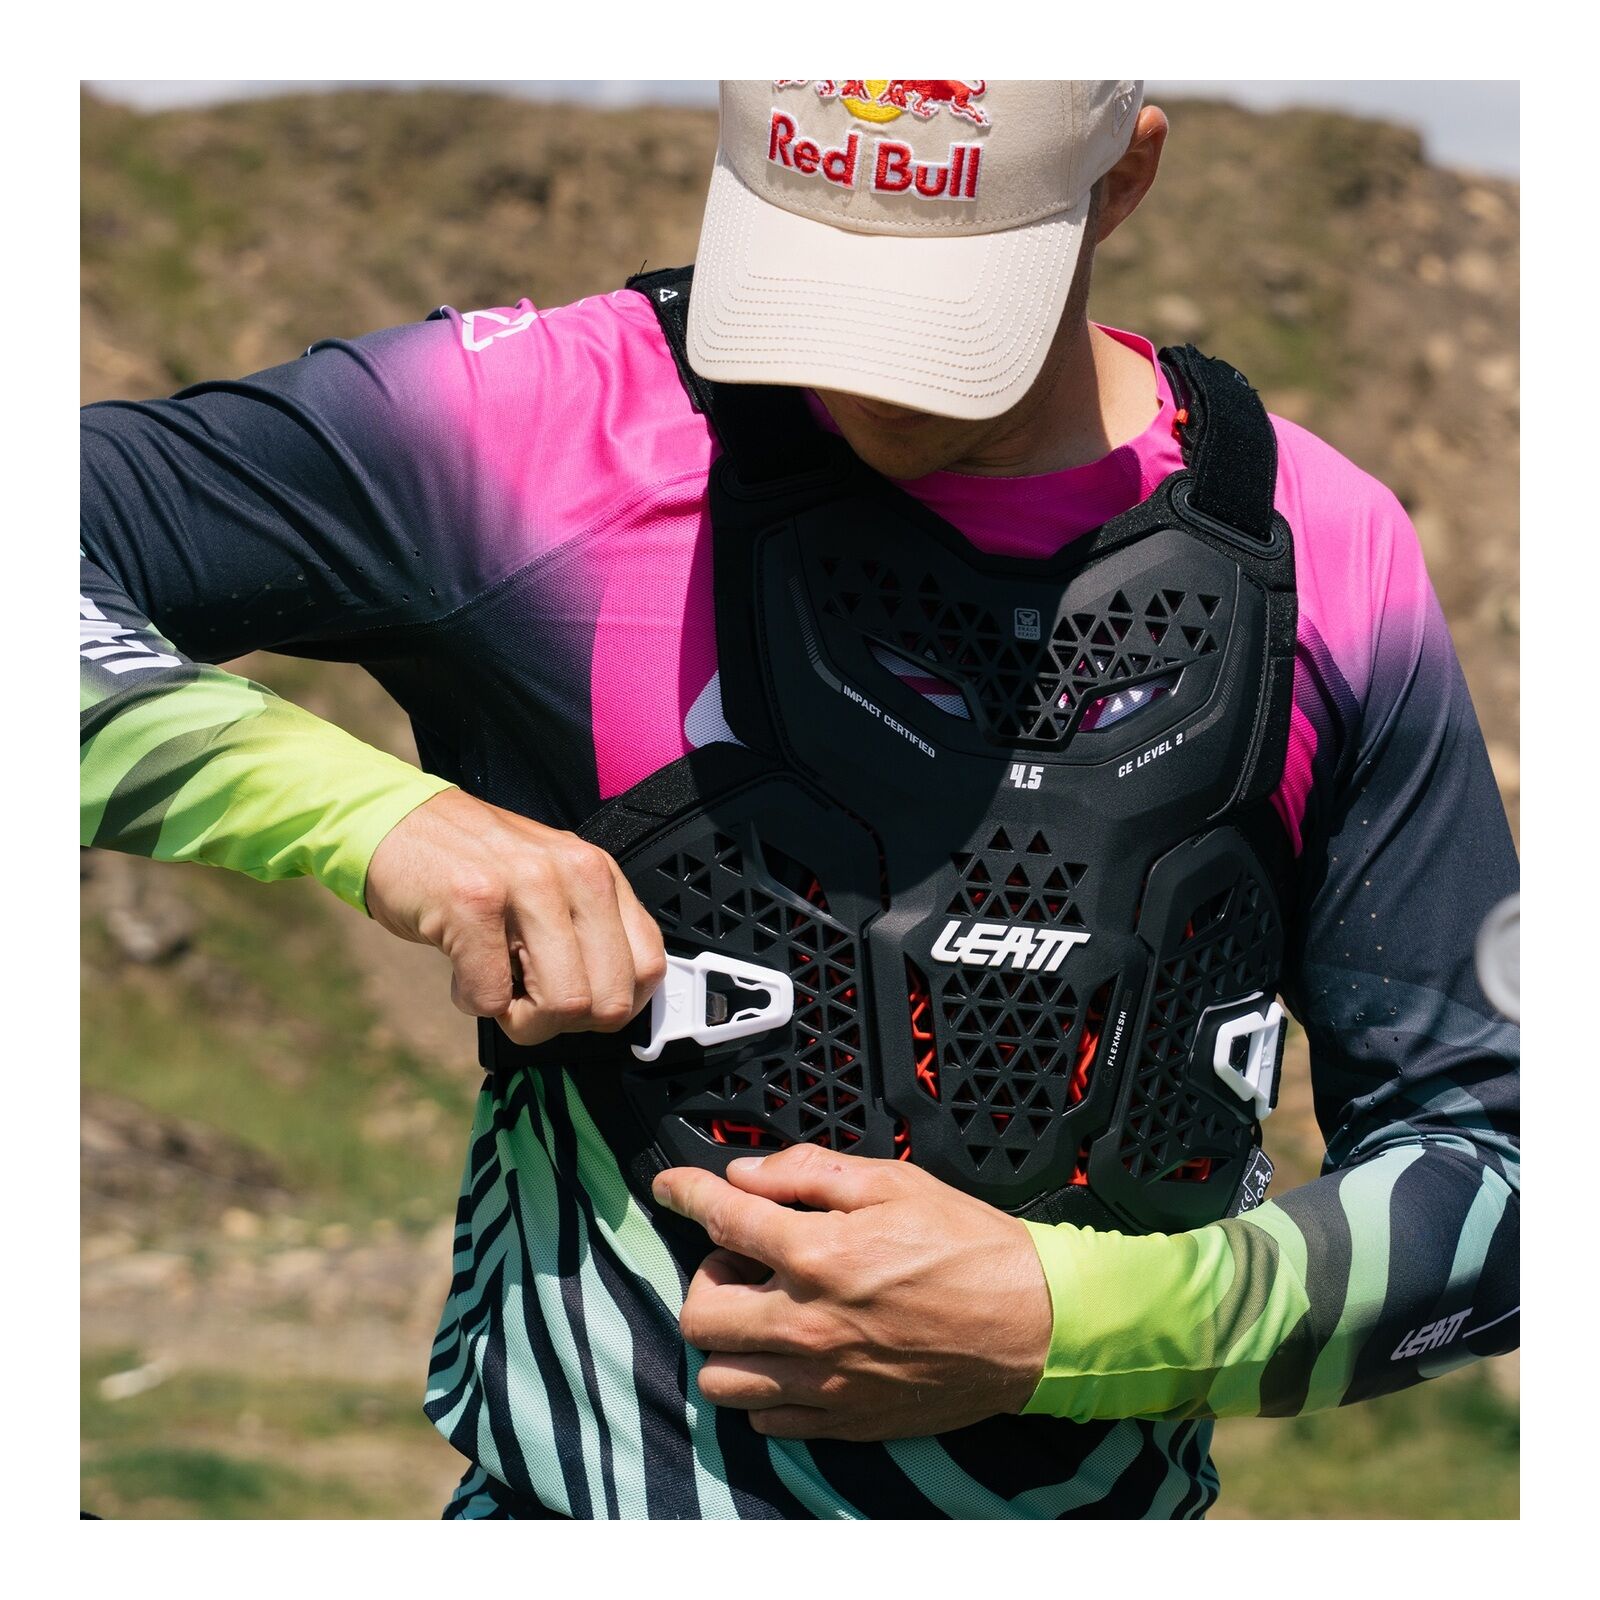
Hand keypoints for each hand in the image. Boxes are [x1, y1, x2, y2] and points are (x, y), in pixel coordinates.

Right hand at [365, 788, 665, 1046]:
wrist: (394, 822)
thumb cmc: (471, 864)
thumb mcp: (551, 883)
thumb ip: (588, 930)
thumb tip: (616, 1004)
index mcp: (599, 873)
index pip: (648, 969)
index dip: (611, 1006)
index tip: (576, 1004)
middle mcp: (575, 872)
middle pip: (609, 1001)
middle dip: (565, 1023)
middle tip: (526, 999)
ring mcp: (526, 884)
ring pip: (563, 1005)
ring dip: (521, 1018)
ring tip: (494, 982)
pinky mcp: (472, 903)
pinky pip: (493, 998)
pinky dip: (472, 1001)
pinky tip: (460, 971)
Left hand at [654, 1144, 1051, 1440]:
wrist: (1035, 1324)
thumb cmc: (971, 1247)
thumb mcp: (894, 1182)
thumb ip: (809, 1173)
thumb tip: (746, 1174)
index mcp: (818, 1255)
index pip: (721, 1219)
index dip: (684, 1192)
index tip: (670, 1185)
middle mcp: (808, 1325)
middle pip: (701, 1313)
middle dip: (707, 1276)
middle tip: (744, 1259)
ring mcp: (823, 1381)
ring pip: (720, 1377)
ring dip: (727, 1339)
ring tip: (764, 1311)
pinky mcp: (844, 1419)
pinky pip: (764, 1418)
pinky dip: (762, 1387)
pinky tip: (791, 1355)